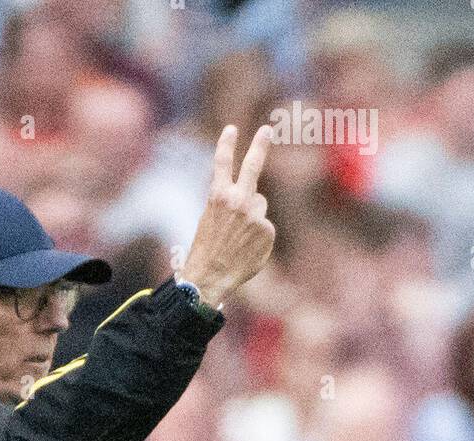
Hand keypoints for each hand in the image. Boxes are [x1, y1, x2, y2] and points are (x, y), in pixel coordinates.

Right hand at [183, 124, 275, 305]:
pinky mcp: (266, 229)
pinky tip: (246, 249)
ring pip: (259, 206)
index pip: (222, 163)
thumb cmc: (206, 252)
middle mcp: (237, 200)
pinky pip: (265, 227)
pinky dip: (258, 237)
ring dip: (252, 217)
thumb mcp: (210, 220)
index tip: (232, 129)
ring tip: (238, 239)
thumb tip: (254, 199)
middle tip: (267, 130)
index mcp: (217, 196)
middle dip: (259, 145)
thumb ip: (229, 203)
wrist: (210, 277)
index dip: (226, 144)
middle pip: (252, 166)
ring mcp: (254, 214)